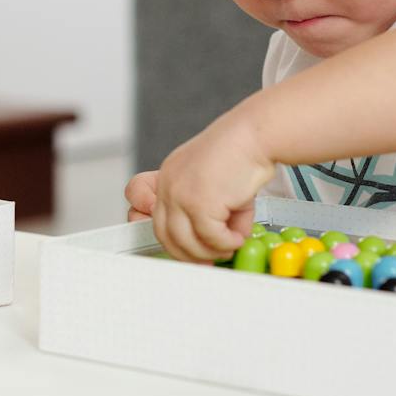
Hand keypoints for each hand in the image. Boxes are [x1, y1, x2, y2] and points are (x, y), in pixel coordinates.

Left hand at [137, 112, 275, 262]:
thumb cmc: (241, 155)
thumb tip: (214, 245)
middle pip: (163, 234)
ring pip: (184, 243)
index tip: (183, 248)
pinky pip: (210, 238)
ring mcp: (179, 194)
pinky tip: (238, 236)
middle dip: (188, 254)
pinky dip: (226, 243)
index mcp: (168, 176)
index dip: (162, 233)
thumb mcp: (213, 185)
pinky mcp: (198, 203)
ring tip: (229, 245)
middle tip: (209, 259)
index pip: (139, 209)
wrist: (256, 136)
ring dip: (210, 252)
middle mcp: (167, 184)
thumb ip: (206, 214)